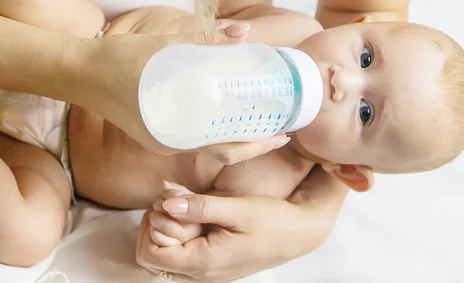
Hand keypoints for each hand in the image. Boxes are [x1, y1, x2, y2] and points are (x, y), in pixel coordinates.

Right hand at [80, 20, 288, 162]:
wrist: (79, 71)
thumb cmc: (121, 61)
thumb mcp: (165, 47)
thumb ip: (206, 38)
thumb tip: (244, 31)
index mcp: (176, 133)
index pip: (228, 150)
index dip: (259, 145)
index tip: (283, 134)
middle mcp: (172, 143)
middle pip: (223, 152)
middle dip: (255, 144)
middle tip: (281, 128)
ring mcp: (163, 140)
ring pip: (210, 146)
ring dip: (238, 137)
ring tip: (262, 121)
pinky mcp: (157, 132)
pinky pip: (195, 137)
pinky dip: (217, 129)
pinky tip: (229, 113)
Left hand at [136, 167, 348, 282]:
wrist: (301, 232)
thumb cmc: (273, 220)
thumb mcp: (238, 208)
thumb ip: (200, 206)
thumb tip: (165, 203)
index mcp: (204, 262)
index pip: (151, 254)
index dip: (150, 226)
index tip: (165, 202)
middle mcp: (203, 273)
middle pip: (155, 257)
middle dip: (156, 226)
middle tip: (171, 201)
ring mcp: (210, 270)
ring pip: (170, 254)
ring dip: (169, 228)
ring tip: (183, 202)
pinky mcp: (216, 262)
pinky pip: (186, 252)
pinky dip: (183, 231)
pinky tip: (194, 210)